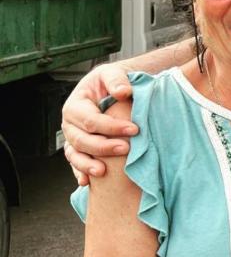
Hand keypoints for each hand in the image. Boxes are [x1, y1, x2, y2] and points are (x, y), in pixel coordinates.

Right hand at [61, 63, 137, 185]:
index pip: (91, 119)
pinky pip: (75, 163)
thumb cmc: (110, 82)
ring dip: (87, 164)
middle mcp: (69, 123)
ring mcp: (71, 138)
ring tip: (103, 172)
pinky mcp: (77, 149)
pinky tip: (86, 182)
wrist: (110, 90)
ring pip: (74, 154)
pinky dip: (79, 172)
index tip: (134, 129)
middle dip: (102, 147)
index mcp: (75, 105)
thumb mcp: (111, 74)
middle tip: (126, 149)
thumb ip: (116, 80)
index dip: (111, 126)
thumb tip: (123, 92)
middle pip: (81, 139)